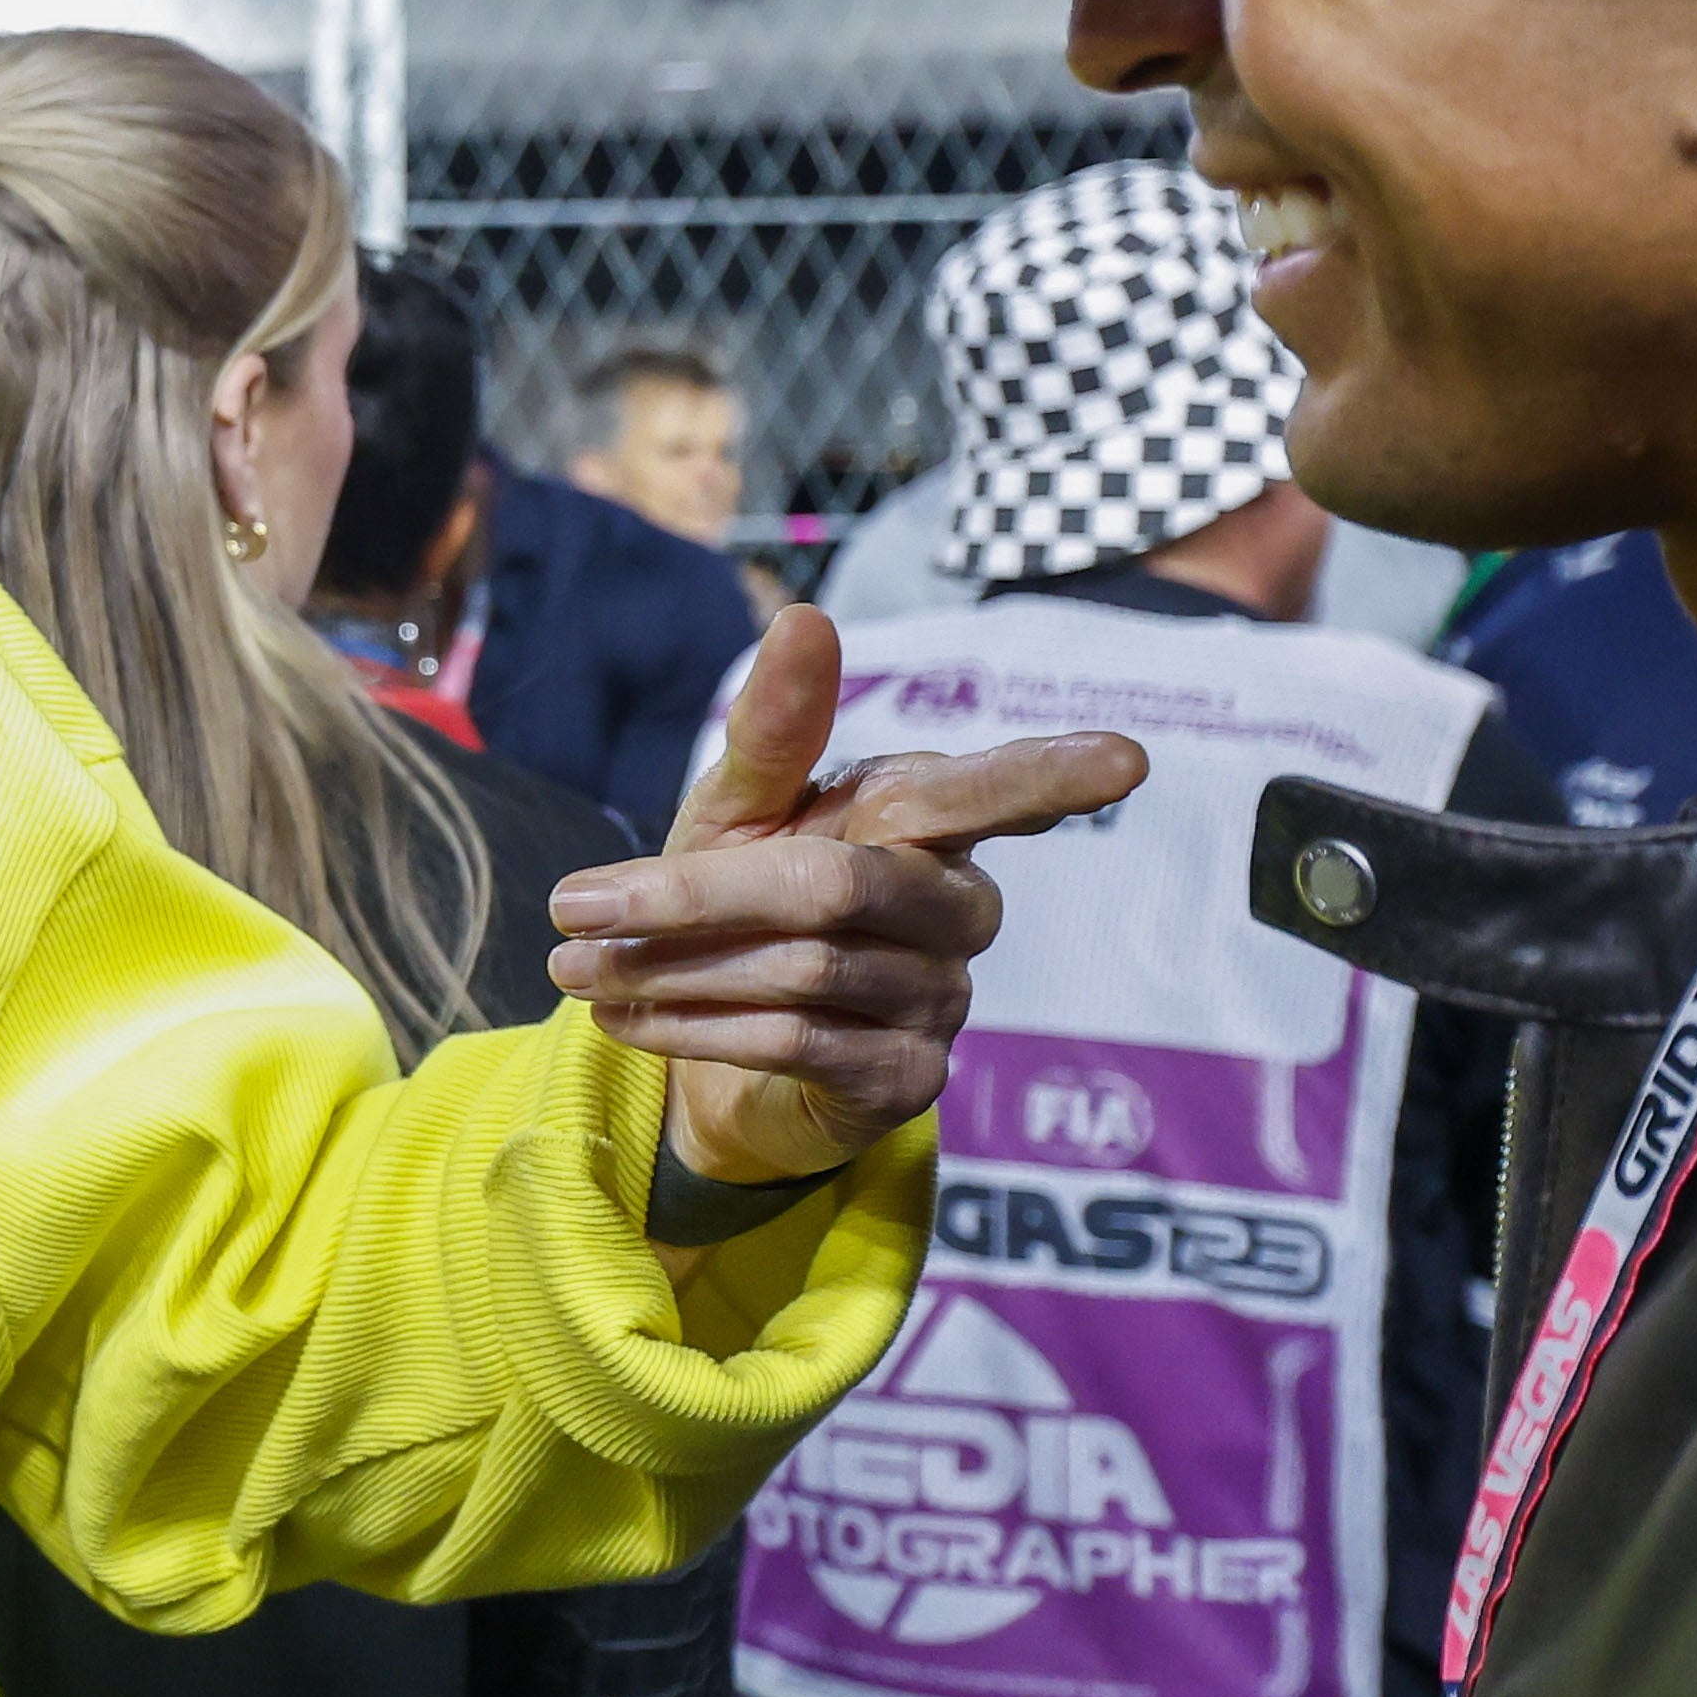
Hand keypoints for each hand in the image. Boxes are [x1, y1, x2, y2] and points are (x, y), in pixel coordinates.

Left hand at [553, 604, 1148, 1187]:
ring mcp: (942, 997)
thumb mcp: (735, 813)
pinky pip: (798, 1043)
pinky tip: (624, 1020)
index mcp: (926, 819)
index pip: (1004, 790)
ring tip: (576, 968)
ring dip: (671, 969)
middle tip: (572, 906)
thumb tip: (805, 614)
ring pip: (804, 970)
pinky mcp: (907, 1082)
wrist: (707, 1050)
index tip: (1124, 760)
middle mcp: (956, 904)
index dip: (1057, 775)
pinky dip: (691, 1029)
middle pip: (834, 886)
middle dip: (691, 896)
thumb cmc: (737, 903)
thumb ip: (771, 730)